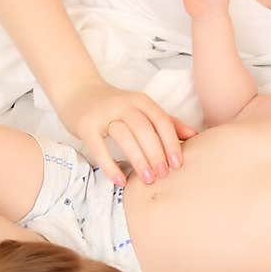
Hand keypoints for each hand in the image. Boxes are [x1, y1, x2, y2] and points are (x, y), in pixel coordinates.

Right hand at [60, 80, 197, 186]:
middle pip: (145, 129)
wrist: (76, 90)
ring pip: (125, 136)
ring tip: (147, 180)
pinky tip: (120, 181)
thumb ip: (166, 121)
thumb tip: (194, 136)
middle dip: (156, 154)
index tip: (178, 164)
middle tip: (163, 175)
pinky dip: (110, 166)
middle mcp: (124, 104)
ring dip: (138, 159)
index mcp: (141, 101)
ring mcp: (104, 114)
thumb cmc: (114, 105)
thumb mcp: (141, 108)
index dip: (171, 143)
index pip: (161, 121)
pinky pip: (99, 147)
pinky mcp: (86, 125)